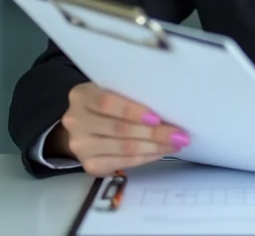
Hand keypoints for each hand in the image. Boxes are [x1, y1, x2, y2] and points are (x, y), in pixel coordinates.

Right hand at [52, 82, 189, 176]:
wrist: (84, 125)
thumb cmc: (108, 102)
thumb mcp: (112, 90)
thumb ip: (130, 93)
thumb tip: (168, 104)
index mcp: (81, 96)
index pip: (107, 103)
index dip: (133, 111)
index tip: (157, 117)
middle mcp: (75, 121)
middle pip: (119, 128)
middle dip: (154, 132)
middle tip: (179, 133)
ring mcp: (80, 146)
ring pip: (124, 148)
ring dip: (154, 147)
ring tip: (176, 142)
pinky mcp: (89, 165)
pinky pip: (123, 163)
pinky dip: (146, 158)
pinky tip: (160, 151)